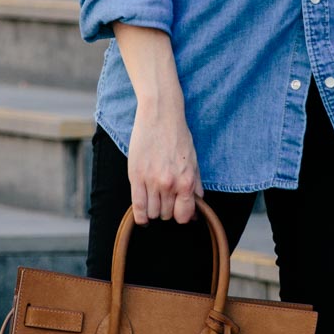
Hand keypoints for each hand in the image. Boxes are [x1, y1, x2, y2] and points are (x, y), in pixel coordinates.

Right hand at [127, 99, 204, 224]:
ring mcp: (151, 181)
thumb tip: (197, 207)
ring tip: (154, 201)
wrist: (160, 116)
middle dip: (167, 210)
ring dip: (153, 210)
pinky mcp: (136, 176)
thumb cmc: (178, 136)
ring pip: (152, 212)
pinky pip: (137, 206)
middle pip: (166, 214)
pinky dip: (140, 216)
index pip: (184, 215)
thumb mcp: (193, 161)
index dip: (181, 216)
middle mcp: (170, 184)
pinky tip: (142, 217)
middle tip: (165, 200)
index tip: (177, 212)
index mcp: (186, 181)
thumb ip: (196, 185)